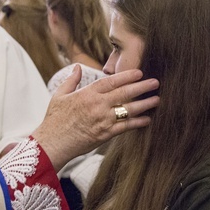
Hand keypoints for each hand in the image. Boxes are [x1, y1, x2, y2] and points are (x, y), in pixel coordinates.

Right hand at [32, 65, 159, 170]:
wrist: (52, 143)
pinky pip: (125, 127)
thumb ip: (71, 80)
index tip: (139, 72)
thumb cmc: (54, 120)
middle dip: (142, 87)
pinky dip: (137, 123)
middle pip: (124, 93)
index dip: (126, 76)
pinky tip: (147, 119)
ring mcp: (102, 120)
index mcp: (87, 94)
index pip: (111, 81)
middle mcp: (97, 105)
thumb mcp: (59, 95)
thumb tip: (78, 66)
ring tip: (157, 99)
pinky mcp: (105, 134)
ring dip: (144, 104)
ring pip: (128, 110)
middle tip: (155, 82)